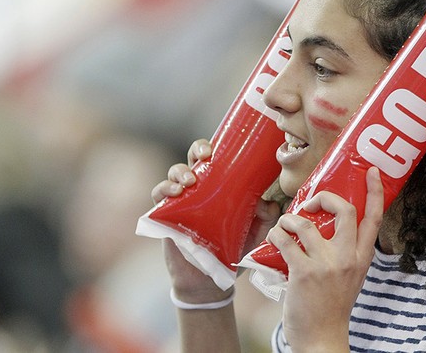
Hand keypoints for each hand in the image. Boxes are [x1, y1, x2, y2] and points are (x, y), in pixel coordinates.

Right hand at [151, 139, 280, 302]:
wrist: (211, 279)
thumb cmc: (233, 249)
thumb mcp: (256, 232)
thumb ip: (266, 216)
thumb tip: (267, 202)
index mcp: (220, 185)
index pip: (216, 157)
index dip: (216, 146)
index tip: (220, 147)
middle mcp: (199, 188)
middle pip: (193, 157)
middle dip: (197, 149)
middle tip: (205, 155)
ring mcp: (181, 200)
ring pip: (174, 173)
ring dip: (180, 172)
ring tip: (190, 181)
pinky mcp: (165, 215)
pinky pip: (158, 194)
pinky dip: (164, 189)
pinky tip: (174, 193)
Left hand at [267, 167, 383, 351]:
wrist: (322, 339)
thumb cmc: (332, 306)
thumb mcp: (350, 276)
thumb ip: (344, 252)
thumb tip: (322, 225)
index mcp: (362, 257)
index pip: (375, 218)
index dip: (376, 191)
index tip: (372, 172)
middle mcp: (348, 257)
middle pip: (344, 210)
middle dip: (325, 197)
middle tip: (312, 202)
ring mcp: (326, 264)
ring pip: (306, 223)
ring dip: (290, 219)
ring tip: (286, 225)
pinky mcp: (303, 273)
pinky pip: (286, 240)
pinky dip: (277, 234)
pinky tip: (275, 238)